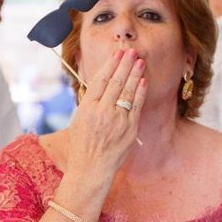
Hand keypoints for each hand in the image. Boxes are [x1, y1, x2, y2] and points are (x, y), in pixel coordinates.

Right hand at [65, 49, 146, 180]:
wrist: (91, 169)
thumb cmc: (82, 144)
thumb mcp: (79, 119)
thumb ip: (90, 101)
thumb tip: (101, 81)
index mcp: (87, 108)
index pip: (100, 80)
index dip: (110, 65)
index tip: (116, 54)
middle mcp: (102, 112)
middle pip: (116, 82)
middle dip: (124, 64)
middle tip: (131, 51)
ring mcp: (117, 120)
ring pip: (128, 91)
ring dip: (135, 74)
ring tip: (139, 60)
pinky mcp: (130, 129)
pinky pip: (137, 105)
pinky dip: (140, 91)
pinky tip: (143, 80)